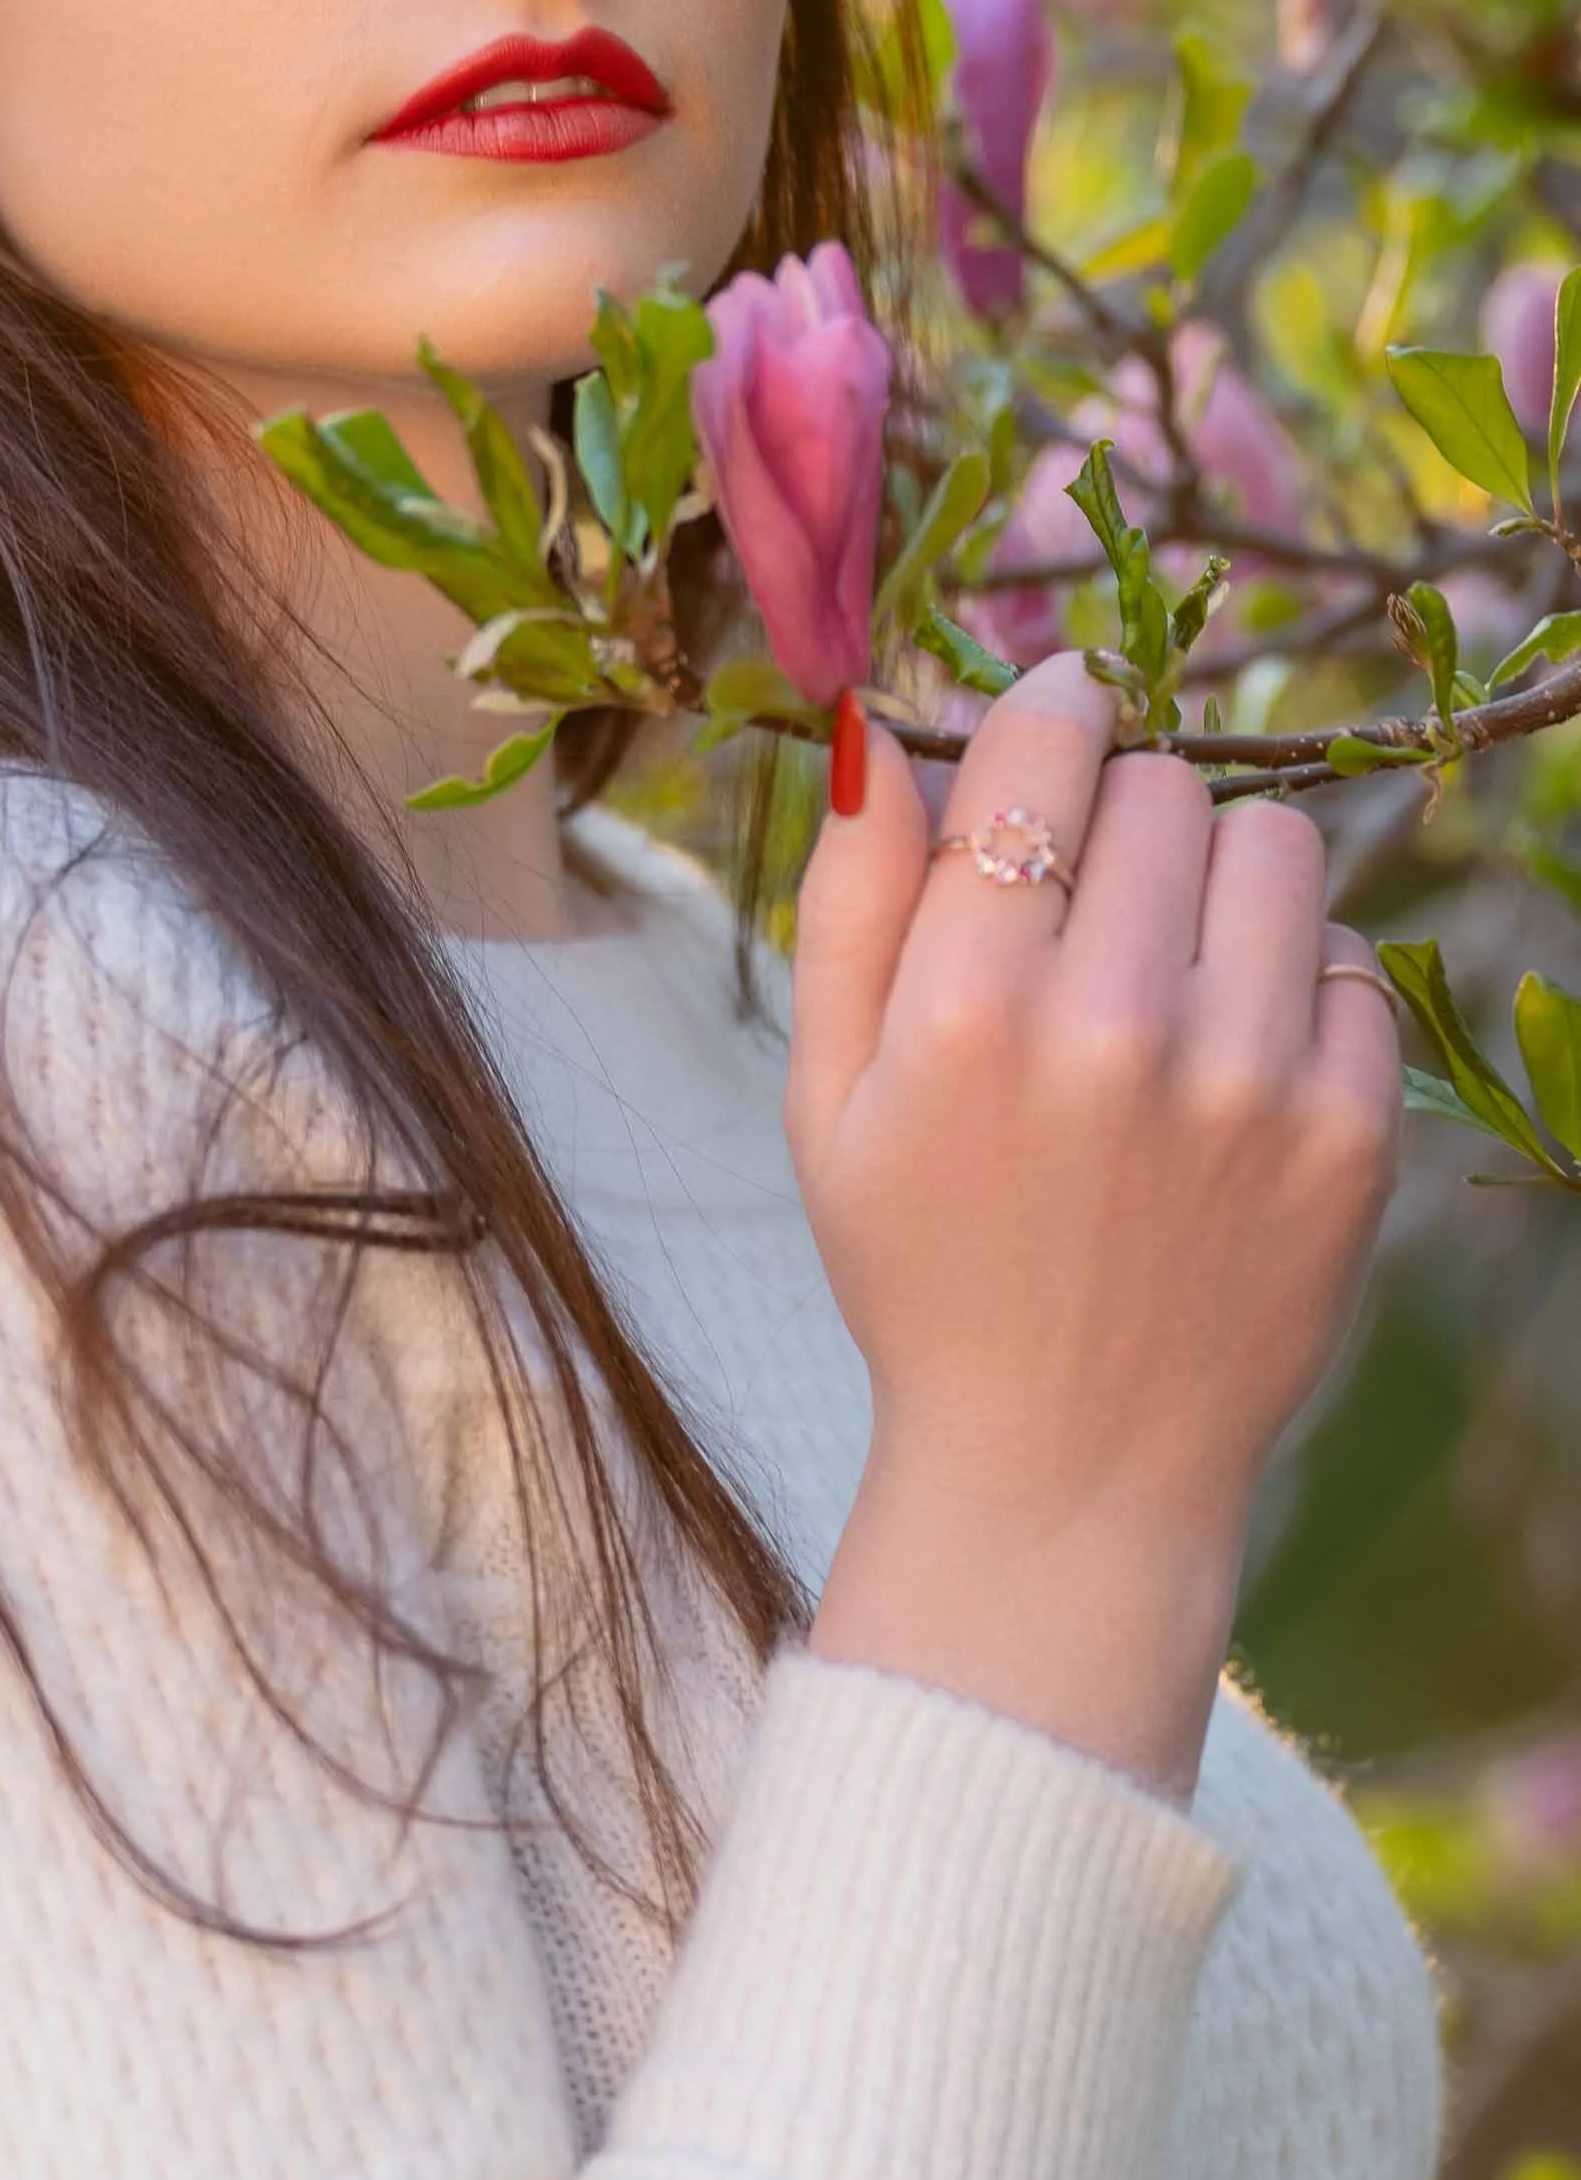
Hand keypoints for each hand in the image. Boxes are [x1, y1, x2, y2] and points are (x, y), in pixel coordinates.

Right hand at [783, 653, 1403, 1793]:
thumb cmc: (925, 1270)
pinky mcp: (1348, 1140)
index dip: (1050, 708)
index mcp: (965, 1009)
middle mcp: (1114, 1029)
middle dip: (1124, 813)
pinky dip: (1297, 985)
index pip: (1043, 745)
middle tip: (1094, 899)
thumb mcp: (826, 1097)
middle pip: (1163, 783)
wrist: (1064, 1471)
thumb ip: (850, 902)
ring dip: (1222, 877)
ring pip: (1276, 845)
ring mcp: (1247, 1085)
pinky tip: (1234, 1058)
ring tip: (1176, 963)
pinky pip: (1352, 961)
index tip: (1056, 719)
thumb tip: (876, 728)